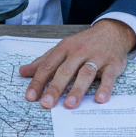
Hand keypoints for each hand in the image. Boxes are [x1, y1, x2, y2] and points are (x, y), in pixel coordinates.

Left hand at [19, 19, 135, 108]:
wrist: (113, 32)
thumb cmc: (84, 43)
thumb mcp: (62, 48)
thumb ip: (44, 61)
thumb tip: (22, 72)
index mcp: (65, 48)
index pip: (48, 65)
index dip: (38, 81)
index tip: (31, 97)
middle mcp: (79, 52)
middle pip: (66, 71)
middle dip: (55, 88)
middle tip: (46, 104)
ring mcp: (97, 58)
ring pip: (86, 74)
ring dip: (77, 89)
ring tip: (69, 104)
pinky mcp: (113, 65)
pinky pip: (108, 77)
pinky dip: (105, 88)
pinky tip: (100, 99)